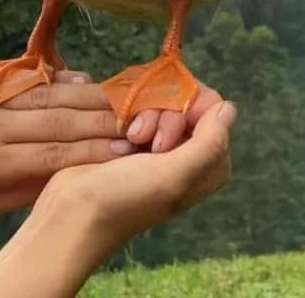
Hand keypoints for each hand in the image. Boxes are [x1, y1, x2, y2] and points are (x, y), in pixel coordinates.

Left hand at [0, 71, 133, 215]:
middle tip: (137, 123)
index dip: (94, 153)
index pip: (54, 156)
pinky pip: (30, 76)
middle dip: (102, 123)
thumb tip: (64, 177)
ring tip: (120, 102)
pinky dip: (60, 77)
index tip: (126, 153)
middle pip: (60, 121)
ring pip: (50, 95)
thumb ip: (20, 192)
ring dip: (89, 98)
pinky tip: (84, 80)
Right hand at [34, 87, 234, 250]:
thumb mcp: (173, 176)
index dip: (187, 108)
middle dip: (161, 110)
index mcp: (208, 164)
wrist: (74, 208)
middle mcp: (189, 150)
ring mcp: (160, 141)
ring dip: (141, 110)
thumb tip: (229, 107)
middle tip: (140, 138)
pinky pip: (140, 101)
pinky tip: (118, 127)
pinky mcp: (135, 135)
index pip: (212, 107)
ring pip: (161, 96)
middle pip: (186, 98)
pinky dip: (128, 106)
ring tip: (126, 136)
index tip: (163, 134)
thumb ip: (209, 143)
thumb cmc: (124, 197)